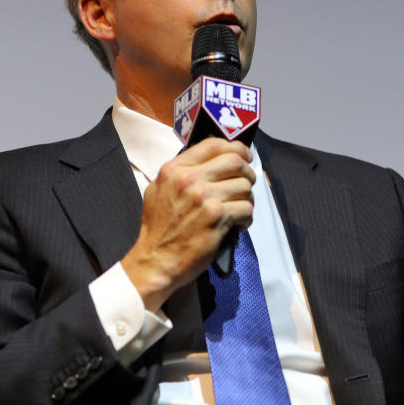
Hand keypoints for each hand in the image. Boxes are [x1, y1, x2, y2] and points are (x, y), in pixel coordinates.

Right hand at [120, 138, 255, 311]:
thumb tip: (210, 161)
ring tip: (238, 209)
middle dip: (247, 172)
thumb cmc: (158, 228)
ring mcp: (204, 198)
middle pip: (235, 161)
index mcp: (175, 169)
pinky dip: (246, 217)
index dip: (236, 147)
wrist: (155, 260)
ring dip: (247, 198)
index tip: (245, 156)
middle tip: (247, 183)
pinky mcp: (216, 217)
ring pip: (244, 186)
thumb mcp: (159, 189)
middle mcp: (190, 179)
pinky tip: (237, 225)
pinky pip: (246, 208)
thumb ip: (181, 172)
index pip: (213, 144)